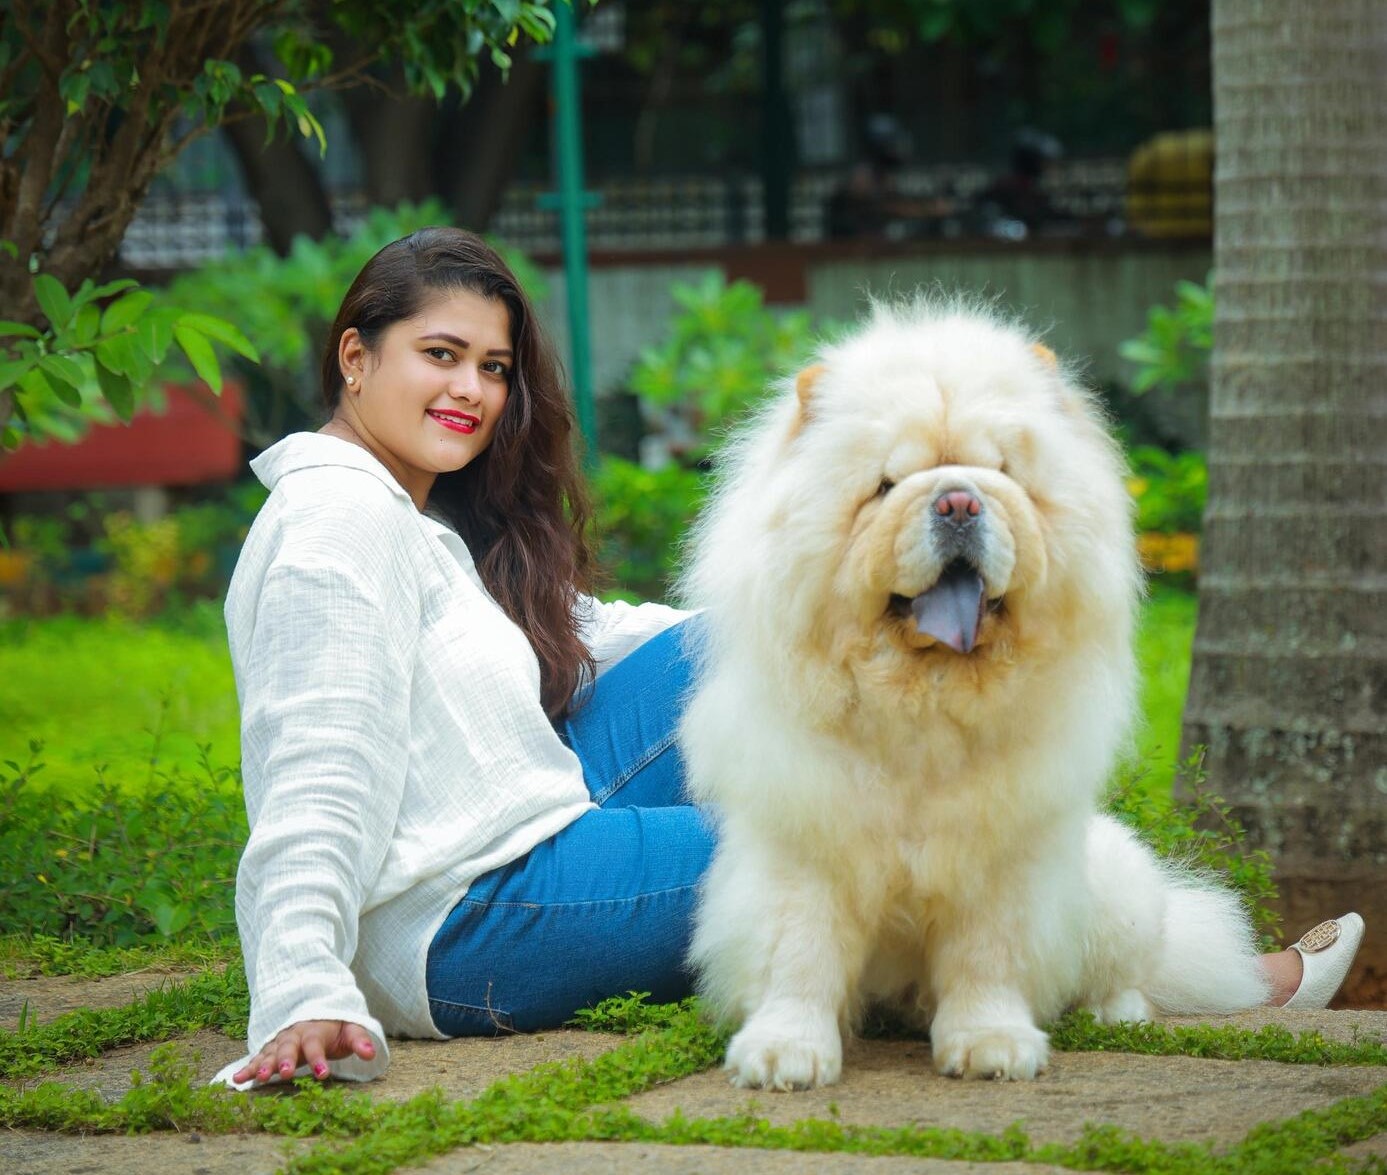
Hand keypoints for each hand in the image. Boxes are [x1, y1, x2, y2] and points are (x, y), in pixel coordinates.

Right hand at [232, 1019, 375, 1083]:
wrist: (317, 1013)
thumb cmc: (335, 1027)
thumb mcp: (351, 1029)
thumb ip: (359, 1040)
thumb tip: (371, 1054)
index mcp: (315, 1030)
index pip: (316, 1044)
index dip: (319, 1058)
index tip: (323, 1073)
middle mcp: (294, 1035)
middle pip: (288, 1047)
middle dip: (285, 1060)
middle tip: (284, 1073)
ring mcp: (280, 1042)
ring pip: (270, 1053)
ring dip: (263, 1065)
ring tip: (256, 1078)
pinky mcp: (271, 1050)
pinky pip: (258, 1058)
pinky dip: (247, 1068)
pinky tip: (237, 1079)